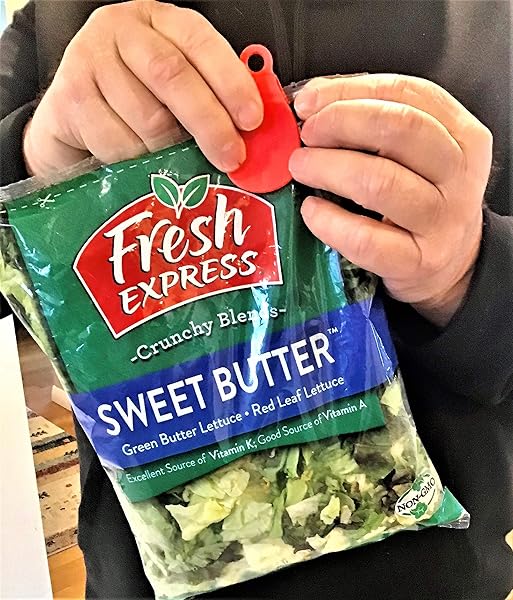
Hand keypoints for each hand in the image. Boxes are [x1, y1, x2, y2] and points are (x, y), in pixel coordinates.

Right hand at [23, 1, 262, 175]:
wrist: (73, 115)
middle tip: (230, 156)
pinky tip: (137, 159)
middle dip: (209, 122)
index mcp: (160, 22)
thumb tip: (250, 136)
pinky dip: (135, 160)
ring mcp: (91, 59)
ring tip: (172, 161)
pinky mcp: (69, 95)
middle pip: (172, 75)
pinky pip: (116, 140)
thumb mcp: (175, 89)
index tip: (252, 119)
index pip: (201, 43)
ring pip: (146, 116)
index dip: (231, 82)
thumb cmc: (133, 101)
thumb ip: (209, 99)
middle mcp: (123, 31)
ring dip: (167, 151)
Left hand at [289, 74, 492, 326]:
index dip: (350, 91)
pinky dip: (329, 221)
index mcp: (462, 134)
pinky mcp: (418, 262)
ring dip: (328, 168)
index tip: (308, 101)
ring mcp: (442, 221)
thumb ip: (376, 123)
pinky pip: (366, 238)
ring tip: (301, 168)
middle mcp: (458, 174)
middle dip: (340, 122)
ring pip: (380, 181)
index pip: (407, 93)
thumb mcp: (417, 155)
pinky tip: (312, 210)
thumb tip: (311, 105)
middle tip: (306, 135)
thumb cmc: (423, 200)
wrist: (451, 265)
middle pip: (400, 129)